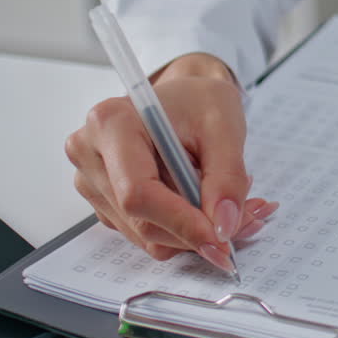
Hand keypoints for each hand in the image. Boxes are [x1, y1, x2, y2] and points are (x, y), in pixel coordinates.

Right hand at [65, 53, 276, 271]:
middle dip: (196, 231)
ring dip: (195, 233)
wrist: (186, 100)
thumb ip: (227, 178)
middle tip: (246, 219)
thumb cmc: (201, 103)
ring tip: (233, 206)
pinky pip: (147, 233)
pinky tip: (207, 206)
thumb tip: (224, 226)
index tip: (222, 238)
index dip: (182, 222)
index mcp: (111, 124)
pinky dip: (183, 230)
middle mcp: (91, 153)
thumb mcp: (225, 128)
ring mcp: (93, 181)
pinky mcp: (105, 201)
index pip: (138, 193)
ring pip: (147, 235)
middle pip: (142, 221)